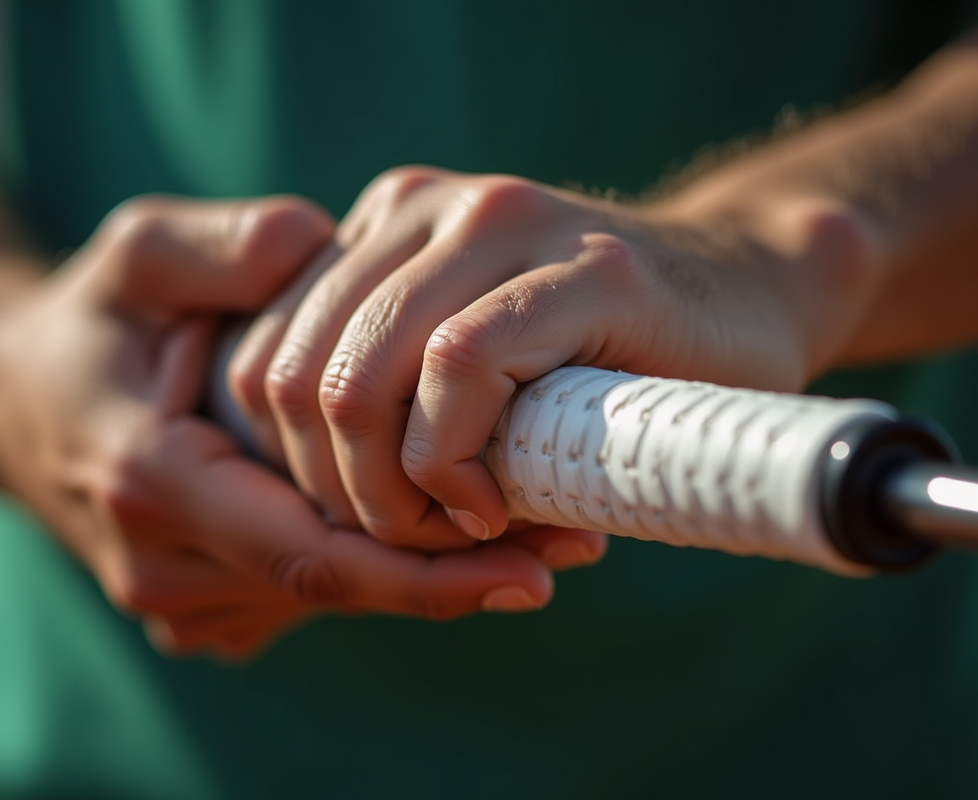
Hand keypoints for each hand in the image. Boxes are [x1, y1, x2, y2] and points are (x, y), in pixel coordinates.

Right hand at [0, 194, 569, 660]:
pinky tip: (452, 523)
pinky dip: (383, 566)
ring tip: (540, 523)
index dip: (424, 571)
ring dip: (432, 568)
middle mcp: (163, 561)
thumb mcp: (134, 253)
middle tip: (572, 532)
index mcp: (149, 478)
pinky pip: (309, 591)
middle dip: (456, 568)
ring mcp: (179, 597)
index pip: (308, 552)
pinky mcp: (202, 603)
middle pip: (338, 584)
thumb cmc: (85, 321)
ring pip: (331, 596)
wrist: (8, 403)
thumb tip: (313, 242)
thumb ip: (218, 246)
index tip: (530, 565)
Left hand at [228, 166, 870, 549]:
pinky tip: (492, 509)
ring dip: (393, 495)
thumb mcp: (467, 375)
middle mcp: (422, 210)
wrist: (751, 298)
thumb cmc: (599, 365)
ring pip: (360, 380)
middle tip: (416, 540)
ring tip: (458, 529)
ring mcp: (500, 222)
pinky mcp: (581, 266)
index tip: (367, 520)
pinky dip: (453, 468)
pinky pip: (459, 370)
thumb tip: (303, 503)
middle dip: (340, 495)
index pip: (263, 361)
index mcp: (379, 231)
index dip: (294, 469)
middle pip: (298, 381)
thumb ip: (385, 401)